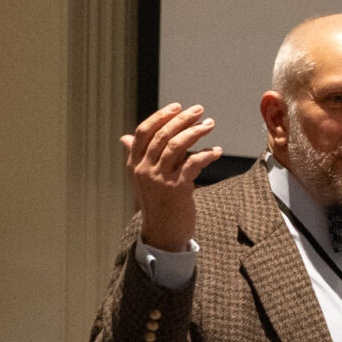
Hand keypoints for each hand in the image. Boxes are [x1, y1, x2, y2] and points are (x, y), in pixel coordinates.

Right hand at [122, 102, 220, 250]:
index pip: (143, 132)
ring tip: (210, 125)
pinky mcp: (177, 188)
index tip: (177, 107)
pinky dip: (207, 154)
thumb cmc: (157, 203)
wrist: (163, 234)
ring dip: (196, 131)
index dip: (160, 116)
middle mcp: (144, 169)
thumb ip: (138, 157)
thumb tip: (125, 137)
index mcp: (134, 164)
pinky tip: (216, 150)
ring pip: (177, 145)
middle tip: (200, 110)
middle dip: (182, 119)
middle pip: (162, 134)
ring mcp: (159, 179)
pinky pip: (193, 162)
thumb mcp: (142, 179)